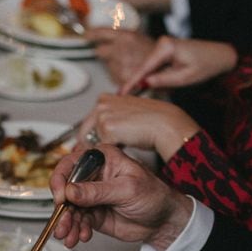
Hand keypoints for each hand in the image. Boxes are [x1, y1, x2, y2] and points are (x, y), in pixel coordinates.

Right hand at [50, 143, 192, 249]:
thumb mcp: (126, 189)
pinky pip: (78, 222)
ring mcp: (91, 196)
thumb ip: (97, 191)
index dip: (61, 180)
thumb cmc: (154, 195)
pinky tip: (82, 236)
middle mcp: (93, 176)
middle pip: (65, 190)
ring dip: (67, 224)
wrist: (163, 220)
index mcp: (101, 159)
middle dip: (62, 209)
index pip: (71, 164)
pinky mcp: (93, 214)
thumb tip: (71, 191)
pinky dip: (76, 230)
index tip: (61, 198)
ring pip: (69, 209)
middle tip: (63, 224)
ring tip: (70, 236)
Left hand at [78, 94, 199, 161]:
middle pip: (86, 132)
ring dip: (105, 147)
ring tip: (123, 143)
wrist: (165, 124)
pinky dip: (112, 152)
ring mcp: (103, 116)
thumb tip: (102, 134)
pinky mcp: (107, 129)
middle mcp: (101, 104)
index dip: (91, 136)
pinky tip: (125, 146)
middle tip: (101, 151)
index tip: (90, 145)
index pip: (89, 121)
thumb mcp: (128, 114)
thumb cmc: (154, 120)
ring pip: (94, 141)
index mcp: (106, 98)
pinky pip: (103, 148)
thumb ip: (113, 120)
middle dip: (91, 144)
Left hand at [86, 29, 155, 86]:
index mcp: (125, 36)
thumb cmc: (156, 54)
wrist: (168, 68)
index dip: (91, 35)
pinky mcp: (122, 78)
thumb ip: (122, 40)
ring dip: (115, 67)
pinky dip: (120, 77)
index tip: (86, 36)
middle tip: (118, 57)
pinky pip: (114, 78)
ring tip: (130, 65)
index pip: (100, 33)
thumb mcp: (138, 39)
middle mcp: (121, 48)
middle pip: (100, 52)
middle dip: (106, 55)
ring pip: (107, 67)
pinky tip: (130, 73)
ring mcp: (121, 64)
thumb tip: (104, 41)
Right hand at [120, 36, 237, 93]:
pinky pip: (153, 67)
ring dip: (142, 82)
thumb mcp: (185, 77)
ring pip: (147, 69)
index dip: (132, 82)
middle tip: (120, 98)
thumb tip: (144, 83)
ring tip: (132, 93)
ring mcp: (162, 46)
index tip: (121, 93)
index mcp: (166, 47)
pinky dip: (149, 78)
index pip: (144, 68)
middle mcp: (161, 43)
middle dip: (134, 83)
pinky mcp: (165, 52)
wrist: (220, 55)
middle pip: (143, 68)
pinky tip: (144, 87)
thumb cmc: (207, 65)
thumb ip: (164, 80)